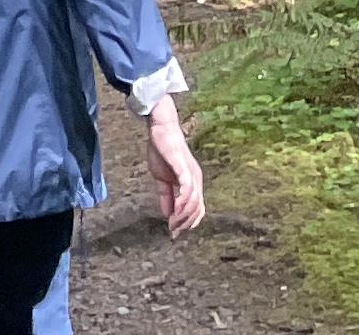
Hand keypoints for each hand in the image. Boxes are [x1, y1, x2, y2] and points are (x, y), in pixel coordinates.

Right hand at [148, 96, 204, 234]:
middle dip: (186, 224)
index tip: (174, 232)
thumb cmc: (162, 149)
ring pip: (194, 204)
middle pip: (199, 210)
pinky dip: (183, 204)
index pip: (197, 210)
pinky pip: (188, 191)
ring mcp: (192, 174)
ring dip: (183, 217)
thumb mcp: (161, 178)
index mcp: (193, 182)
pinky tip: (175, 211)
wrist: (160, 127)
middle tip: (173, 231)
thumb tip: (167, 215)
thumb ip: (165, 196)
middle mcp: (196, 180)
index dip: (188, 223)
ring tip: (172, 223)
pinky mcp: (184, 168)